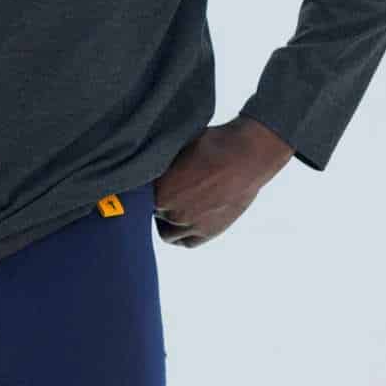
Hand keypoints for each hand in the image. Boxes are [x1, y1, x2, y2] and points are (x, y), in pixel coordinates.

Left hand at [153, 115, 292, 247]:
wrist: (246, 154)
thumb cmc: (211, 144)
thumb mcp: (175, 147)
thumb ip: (158, 165)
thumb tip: (144, 165)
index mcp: (158, 189)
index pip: (138, 198)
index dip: (143, 191)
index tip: (148, 186)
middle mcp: (171, 210)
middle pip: (151, 214)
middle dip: (155, 203)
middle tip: (165, 192)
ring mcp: (190, 223)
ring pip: (166, 231)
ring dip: (167, 221)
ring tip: (174, 206)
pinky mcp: (209, 231)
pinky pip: (186, 242)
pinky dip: (182, 235)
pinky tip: (183, 223)